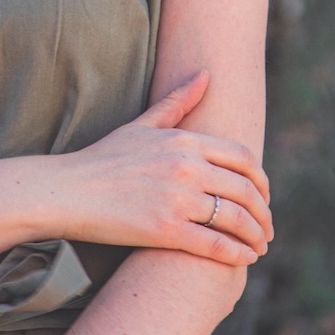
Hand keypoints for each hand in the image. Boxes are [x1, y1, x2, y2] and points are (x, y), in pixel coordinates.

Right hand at [59, 70, 272, 265]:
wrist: (69, 190)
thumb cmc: (104, 157)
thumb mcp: (142, 124)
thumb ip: (177, 101)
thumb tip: (206, 74)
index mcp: (183, 140)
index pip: (242, 157)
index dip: (261, 179)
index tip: (263, 195)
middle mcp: (185, 166)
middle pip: (245, 190)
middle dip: (263, 212)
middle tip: (266, 227)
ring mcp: (176, 198)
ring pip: (235, 219)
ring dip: (255, 236)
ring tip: (258, 245)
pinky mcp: (166, 230)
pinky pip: (215, 245)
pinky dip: (236, 254)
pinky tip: (243, 260)